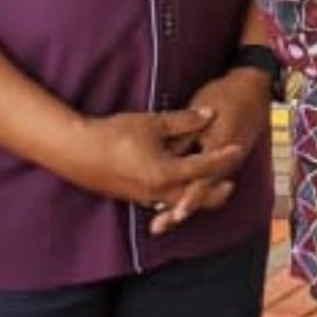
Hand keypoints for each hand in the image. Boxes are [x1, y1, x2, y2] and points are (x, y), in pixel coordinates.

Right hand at [52, 108, 244, 212]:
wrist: (78, 152)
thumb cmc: (115, 134)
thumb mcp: (152, 123)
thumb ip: (184, 120)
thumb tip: (210, 114)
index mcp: (167, 172)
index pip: (204, 166)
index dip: (223, 157)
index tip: (238, 149)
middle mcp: (159, 191)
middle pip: (197, 197)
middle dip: (215, 191)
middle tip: (231, 182)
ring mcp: (146, 198)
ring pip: (179, 202)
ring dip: (196, 196)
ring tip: (208, 188)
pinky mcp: (134, 198)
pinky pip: (163, 202)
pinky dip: (177, 198)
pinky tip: (178, 190)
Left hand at [151, 67, 273, 235]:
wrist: (251, 90)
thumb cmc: (223, 97)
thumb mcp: (202, 112)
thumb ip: (186, 136)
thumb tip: (167, 159)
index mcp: (221, 149)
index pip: (203, 181)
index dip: (188, 200)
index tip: (174, 214)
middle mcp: (226, 164)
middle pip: (200, 195)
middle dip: (178, 212)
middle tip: (157, 228)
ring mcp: (226, 166)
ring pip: (202, 193)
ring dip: (182, 207)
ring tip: (160, 222)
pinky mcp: (223, 164)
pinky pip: (206, 184)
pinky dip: (190, 195)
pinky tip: (171, 203)